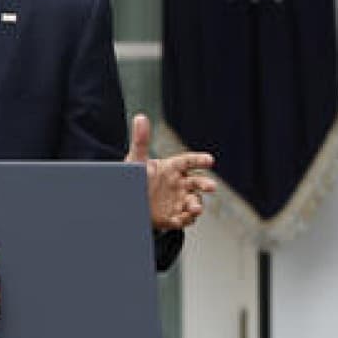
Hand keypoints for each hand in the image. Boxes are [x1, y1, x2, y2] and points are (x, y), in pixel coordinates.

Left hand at [126, 114, 217, 229]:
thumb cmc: (134, 177)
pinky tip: (181, 220)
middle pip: (197, 183)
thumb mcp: (136, 160)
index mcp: (173, 167)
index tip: (209, 160)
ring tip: (195, 208)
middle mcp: (180, 183)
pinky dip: (185, 220)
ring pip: (193, 202)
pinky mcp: (174, 216)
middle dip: (205, 185)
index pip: (189, 161)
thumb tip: (140, 117)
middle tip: (211, 187)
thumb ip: (140, 140)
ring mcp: (178, 200)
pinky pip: (183, 219)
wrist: (127, 202)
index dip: (199, 161)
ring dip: (196, 206)